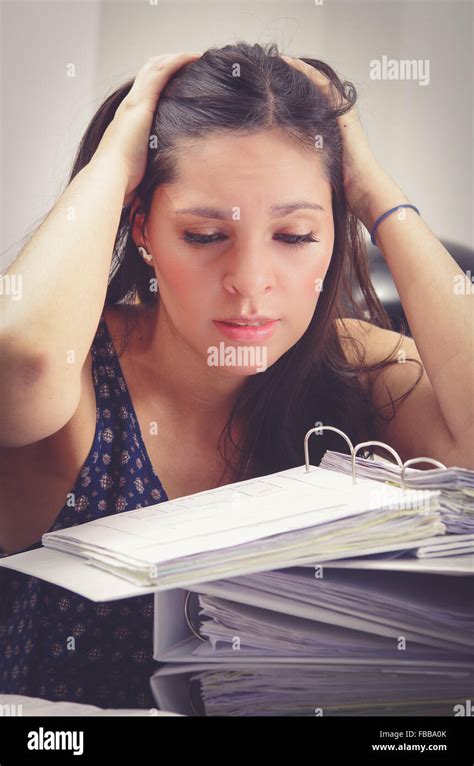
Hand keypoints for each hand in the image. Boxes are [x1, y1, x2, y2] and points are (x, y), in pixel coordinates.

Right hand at [92, 53, 200, 203]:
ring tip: (194, 56)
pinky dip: (178, 61)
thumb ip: (145, 170)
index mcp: (126, 121)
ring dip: (175, 58)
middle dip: (167, 64)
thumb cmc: (122, 182)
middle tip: (188, 62)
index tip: (176, 80)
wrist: (110, 177)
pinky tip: (193, 58)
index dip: (158, 82)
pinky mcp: (142, 103)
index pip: (142, 93)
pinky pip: (162, 72)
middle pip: (147, 73)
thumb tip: (153, 187)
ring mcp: (134, 102)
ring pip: (154, 67)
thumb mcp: (137, 171)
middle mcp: (128, 107)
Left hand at [281, 55, 386, 225]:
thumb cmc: (342, 186)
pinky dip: (308, 74)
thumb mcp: (316, 169)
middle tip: (275, 67)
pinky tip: (292, 65)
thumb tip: (281, 174)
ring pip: (319, 83)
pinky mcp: (342, 112)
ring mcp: (342, 113)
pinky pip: (323, 86)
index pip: (311, 104)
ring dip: (300, 69)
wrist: (362, 188)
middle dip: (296, 77)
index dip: (294, 93)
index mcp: (331, 129)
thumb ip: (304, 163)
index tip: (275, 86)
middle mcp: (338, 117)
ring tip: (281, 60)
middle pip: (315, 90)